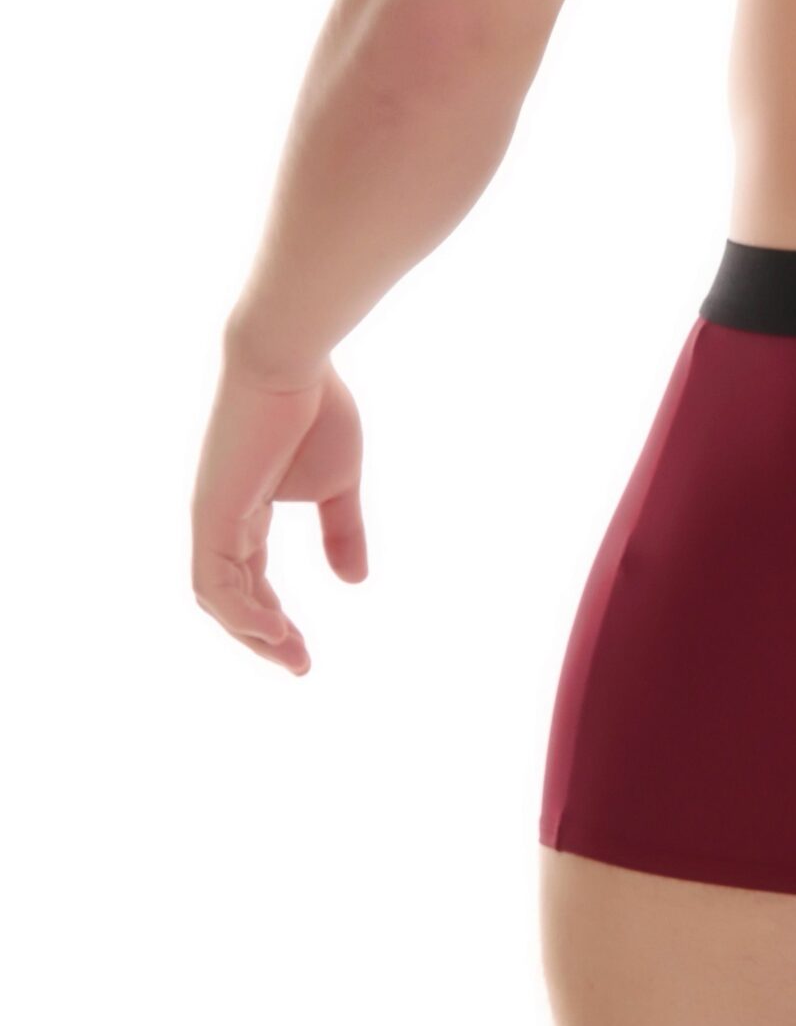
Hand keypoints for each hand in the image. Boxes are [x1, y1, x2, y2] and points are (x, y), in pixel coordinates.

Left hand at [189, 346, 367, 673]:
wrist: (288, 359)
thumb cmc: (315, 408)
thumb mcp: (337, 483)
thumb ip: (341, 532)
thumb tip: (354, 582)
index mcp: (242, 513)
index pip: (249, 581)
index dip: (274, 619)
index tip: (306, 653)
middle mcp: (218, 521)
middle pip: (229, 599)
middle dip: (263, 638)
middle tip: (301, 666)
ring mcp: (211, 518)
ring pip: (217, 598)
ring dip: (253, 634)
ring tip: (292, 656)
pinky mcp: (212, 512)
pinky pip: (215, 580)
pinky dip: (241, 611)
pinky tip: (274, 628)